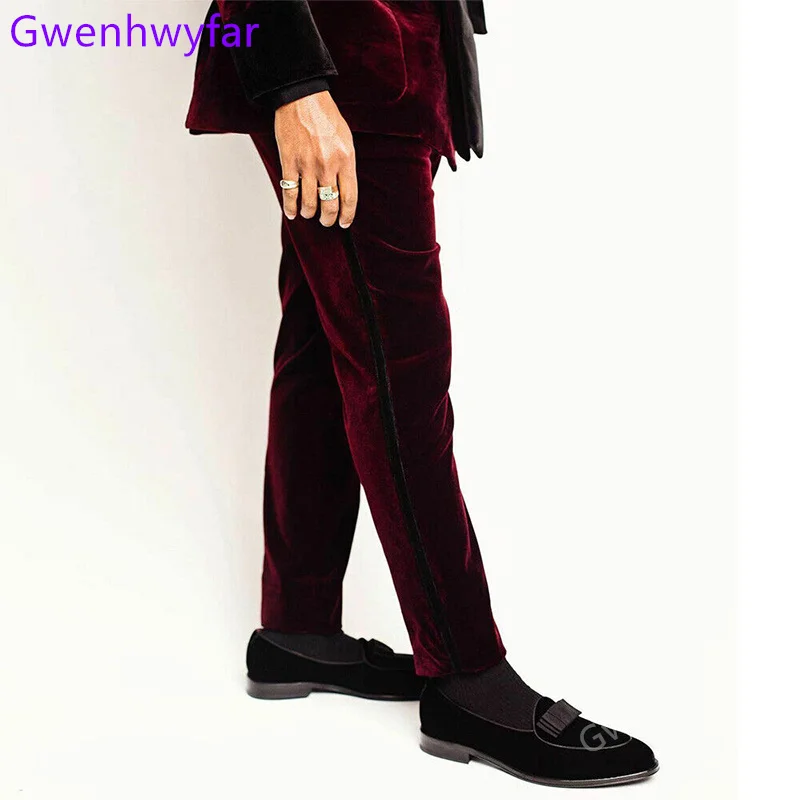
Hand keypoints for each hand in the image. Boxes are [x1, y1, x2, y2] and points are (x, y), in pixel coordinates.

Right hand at [274, 91, 356, 227]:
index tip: (344, 223)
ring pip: (310, 203)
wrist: (302, 97)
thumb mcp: (346, 139)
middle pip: (330, 205)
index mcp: (346, 160)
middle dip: (328, 218)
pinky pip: (290, 192)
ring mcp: (308, 165)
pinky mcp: (289, 162)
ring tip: (309, 214)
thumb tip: (344, 188)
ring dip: (310, 213)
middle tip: (326, 221)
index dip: (347, 215)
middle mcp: (328, 165)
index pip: (350, 198)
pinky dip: (290, 207)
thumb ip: (346, 164)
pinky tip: (292, 213)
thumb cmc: (325, 116)